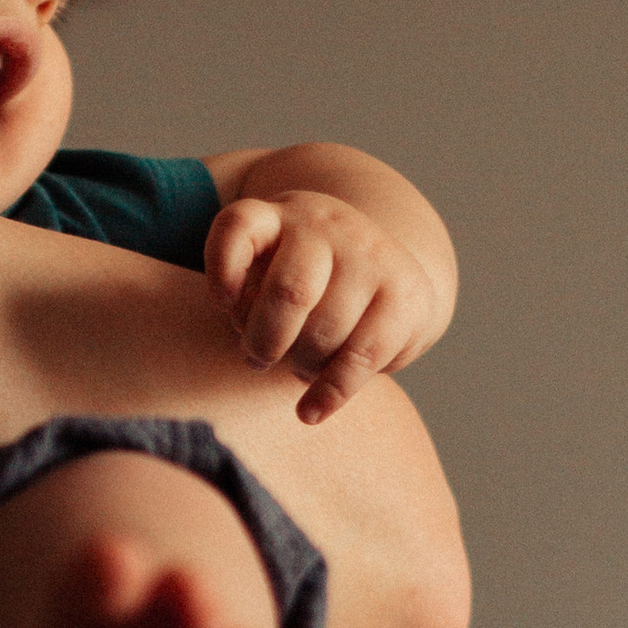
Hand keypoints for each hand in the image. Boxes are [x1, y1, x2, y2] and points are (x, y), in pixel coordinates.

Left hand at [206, 190, 450, 424]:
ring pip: (325, 331)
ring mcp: (369, 254)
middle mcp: (324, 225)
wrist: (391, 272)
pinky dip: (329, 393)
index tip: (221, 304)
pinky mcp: (405, 294)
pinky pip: (361, 356)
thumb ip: (242, 294)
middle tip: (256, 359)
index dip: (221, 269)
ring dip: (301, 364)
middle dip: (265, 341)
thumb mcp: (266, 271)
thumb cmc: (307, 284)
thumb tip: (250, 342)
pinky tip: (309, 412)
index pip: (238, 225)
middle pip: (290, 292)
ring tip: (299, 365)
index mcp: (278, 216)